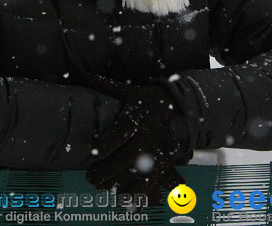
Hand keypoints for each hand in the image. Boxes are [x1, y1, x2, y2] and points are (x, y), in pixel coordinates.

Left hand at [85, 79, 191, 205]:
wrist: (185, 110)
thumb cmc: (152, 100)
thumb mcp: (131, 91)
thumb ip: (108, 86)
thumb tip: (86, 74)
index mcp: (139, 117)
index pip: (119, 133)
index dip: (104, 145)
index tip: (91, 153)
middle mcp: (149, 136)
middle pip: (125, 158)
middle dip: (105, 170)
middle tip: (89, 177)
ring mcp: (159, 152)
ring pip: (136, 174)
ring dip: (117, 183)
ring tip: (100, 186)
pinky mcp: (166, 163)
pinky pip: (151, 182)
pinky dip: (137, 192)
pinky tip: (122, 196)